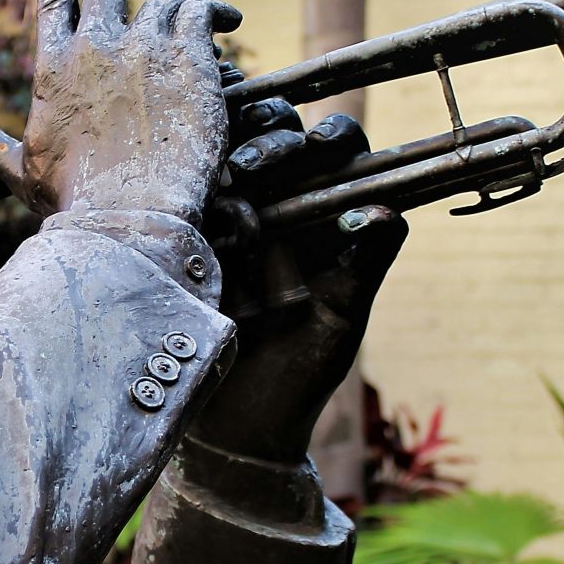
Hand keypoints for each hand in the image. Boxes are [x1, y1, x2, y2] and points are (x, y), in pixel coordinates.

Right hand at [0, 0, 240, 223]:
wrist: (127, 214)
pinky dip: (214, 13)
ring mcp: (143, 47)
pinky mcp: (187, 56)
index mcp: (54, 68)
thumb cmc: (73, 201)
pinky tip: (227, 21)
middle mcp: (96, 46)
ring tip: (199, 9)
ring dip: (181, 2)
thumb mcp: (18, 170)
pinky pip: (201, 15)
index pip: (53, 0)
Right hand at [187, 107, 407, 463]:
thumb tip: (380, 211)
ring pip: (229, 151)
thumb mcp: (340, 318)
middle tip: (253, 169)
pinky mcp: (182, 233)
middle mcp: (281, 206)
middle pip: (280, 139)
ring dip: (228, 147)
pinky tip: (186, 168)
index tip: (320, 151)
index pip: (338, 153)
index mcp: (329, 218)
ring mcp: (227, 216)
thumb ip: (364, 263)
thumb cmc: (297, 372)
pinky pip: (184, 187)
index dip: (330, 140)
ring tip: (222, 179)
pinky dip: (186, 166)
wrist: (232, 424)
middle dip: (270, 140)